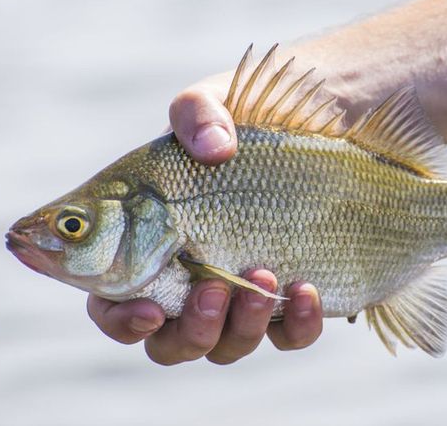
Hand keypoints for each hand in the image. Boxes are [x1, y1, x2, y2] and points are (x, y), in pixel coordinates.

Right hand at [86, 83, 323, 364]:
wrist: (334, 118)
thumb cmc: (256, 115)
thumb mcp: (218, 99)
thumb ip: (197, 112)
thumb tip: (214, 149)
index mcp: (148, 241)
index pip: (112, 301)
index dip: (119, 318)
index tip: (146, 307)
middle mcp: (190, 279)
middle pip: (168, 342)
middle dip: (187, 329)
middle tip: (211, 289)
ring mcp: (242, 295)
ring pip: (225, 347)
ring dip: (239, 326)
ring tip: (263, 274)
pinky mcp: (293, 300)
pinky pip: (289, 337)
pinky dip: (296, 324)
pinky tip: (307, 287)